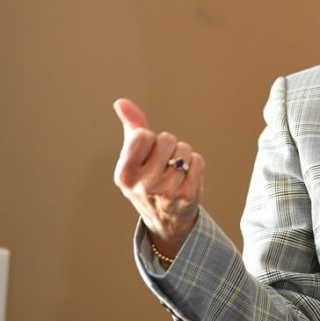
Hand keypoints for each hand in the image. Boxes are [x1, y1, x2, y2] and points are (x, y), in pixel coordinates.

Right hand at [113, 98, 204, 257]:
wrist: (166, 218)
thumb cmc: (148, 178)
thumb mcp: (134, 157)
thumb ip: (131, 127)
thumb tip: (121, 102)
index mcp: (124, 175)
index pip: (142, 135)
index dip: (149, 139)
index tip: (147, 153)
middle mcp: (143, 185)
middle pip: (167, 139)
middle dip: (169, 146)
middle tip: (163, 163)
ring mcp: (166, 192)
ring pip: (184, 149)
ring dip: (183, 155)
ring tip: (175, 172)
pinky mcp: (188, 195)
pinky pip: (198, 161)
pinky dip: (195, 165)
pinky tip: (186, 178)